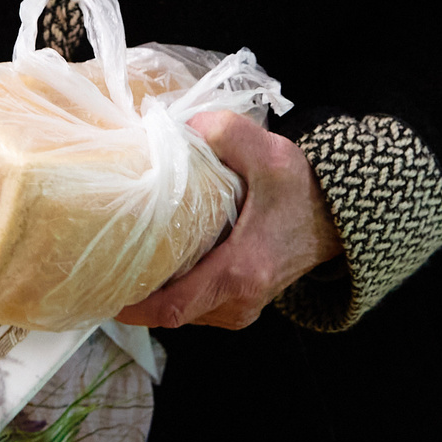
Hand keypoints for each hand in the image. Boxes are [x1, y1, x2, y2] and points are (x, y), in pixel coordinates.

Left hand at [116, 111, 345, 329]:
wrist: (339, 217)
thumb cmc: (305, 190)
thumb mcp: (270, 153)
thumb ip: (224, 132)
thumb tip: (178, 127)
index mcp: (241, 271)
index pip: (174, 306)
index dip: (133, 306)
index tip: (102, 289)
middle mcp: (241, 301)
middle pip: (172, 314)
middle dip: (138, 296)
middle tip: (104, 265)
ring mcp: (243, 308)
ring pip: (185, 312)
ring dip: (158, 293)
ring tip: (128, 260)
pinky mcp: (244, 305)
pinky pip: (200, 307)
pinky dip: (178, 292)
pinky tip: (161, 263)